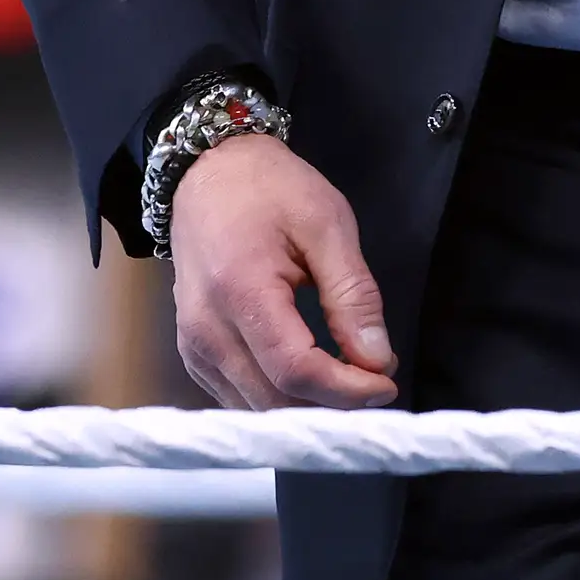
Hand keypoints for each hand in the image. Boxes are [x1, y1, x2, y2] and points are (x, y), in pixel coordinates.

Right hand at [169, 133, 397, 408]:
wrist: (209, 171)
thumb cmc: (271, 190)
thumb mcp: (328, 225)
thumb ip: (353, 295)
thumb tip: (377, 359)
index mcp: (240, 290)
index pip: (295, 369)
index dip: (346, 388)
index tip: (386, 383)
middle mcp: (206, 329)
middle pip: (273, 399)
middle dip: (331, 404)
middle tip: (376, 384)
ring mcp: (192, 345)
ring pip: (254, 407)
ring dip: (305, 407)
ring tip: (350, 381)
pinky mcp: (192, 353)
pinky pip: (237, 396)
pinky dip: (278, 398)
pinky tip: (312, 380)